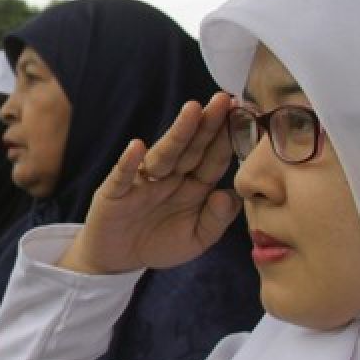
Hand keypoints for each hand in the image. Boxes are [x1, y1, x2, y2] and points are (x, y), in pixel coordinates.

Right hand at [59, 92, 241, 274]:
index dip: (227, 138)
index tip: (243, 114)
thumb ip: (216, 220)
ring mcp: (143, 182)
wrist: (119, 260)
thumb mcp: (196, 239)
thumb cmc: (160, 243)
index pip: (213, 158)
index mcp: (193, 185)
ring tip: (192, 110)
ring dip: (177, 133)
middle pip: (191, 147)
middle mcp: (170, 177)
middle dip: (207, 123)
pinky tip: (137, 147)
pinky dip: (129, 162)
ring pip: (163, 155)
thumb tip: (228, 195)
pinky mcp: (115, 193)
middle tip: (223, 99)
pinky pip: (123, 175)